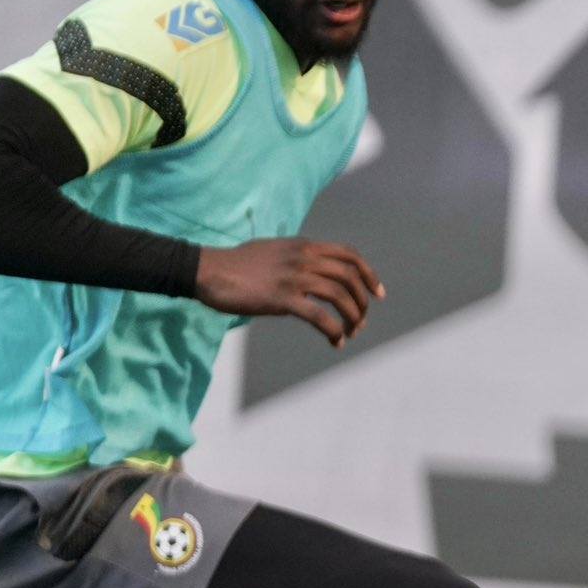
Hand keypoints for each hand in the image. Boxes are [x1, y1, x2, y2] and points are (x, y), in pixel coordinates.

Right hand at [193, 239, 384, 347]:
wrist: (209, 270)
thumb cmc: (238, 264)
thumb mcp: (275, 251)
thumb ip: (298, 257)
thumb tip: (313, 271)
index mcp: (304, 246)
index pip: (349, 254)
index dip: (369, 274)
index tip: (378, 294)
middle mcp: (303, 258)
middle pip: (349, 277)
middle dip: (363, 301)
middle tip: (362, 320)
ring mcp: (294, 277)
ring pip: (339, 296)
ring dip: (352, 318)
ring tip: (351, 332)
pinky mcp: (283, 298)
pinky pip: (320, 317)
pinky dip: (334, 331)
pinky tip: (336, 341)